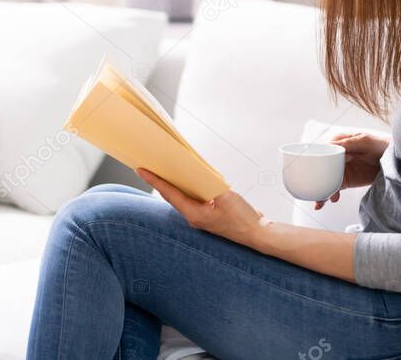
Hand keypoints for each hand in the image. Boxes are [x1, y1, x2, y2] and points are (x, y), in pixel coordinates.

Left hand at [135, 167, 266, 246]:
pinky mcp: (208, 215)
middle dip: (160, 181)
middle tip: (149, 166)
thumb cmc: (243, 219)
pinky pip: (193, 200)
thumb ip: (210, 185)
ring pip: (182, 198)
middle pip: (172, 196)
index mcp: (194, 214)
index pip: (170, 193)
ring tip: (165, 169)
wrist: (257, 233)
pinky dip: (188, 188)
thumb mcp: (226, 197)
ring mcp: (201, 217)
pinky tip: (190, 179)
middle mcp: (194, 217)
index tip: (142, 170)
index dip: (155, 180)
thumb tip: (199, 175)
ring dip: (174, 184)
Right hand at [313, 130, 389, 209]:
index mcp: (339, 142)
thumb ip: (349, 143)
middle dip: (316, 179)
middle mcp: (337, 156)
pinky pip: (335, 188)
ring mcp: (341, 169)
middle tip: (314, 191)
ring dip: (321, 191)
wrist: (396, 161)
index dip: (317, 160)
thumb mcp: (366, 141)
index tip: (314, 170)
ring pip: (326, 180)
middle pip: (321, 167)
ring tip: (320, 202)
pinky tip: (331, 200)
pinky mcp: (346, 180)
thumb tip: (332, 145)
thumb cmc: (382, 145)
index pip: (323, 150)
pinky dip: (331, 195)